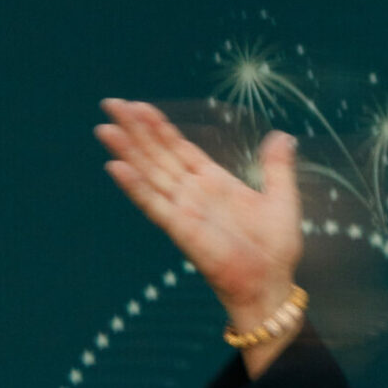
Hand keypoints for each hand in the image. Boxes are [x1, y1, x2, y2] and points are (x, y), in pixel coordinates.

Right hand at [96, 99, 303, 369]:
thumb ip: (277, 166)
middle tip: (110, 103)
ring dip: (128, 151)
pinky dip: (135, 186)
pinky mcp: (182, 229)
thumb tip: (282, 135)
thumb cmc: (275, 248)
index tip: (137, 105)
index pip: (178, 148)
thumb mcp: (282, 198)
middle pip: (157, 154)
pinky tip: (116, 168)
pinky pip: (154, 204)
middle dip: (135, 129)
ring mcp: (184, 210)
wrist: (272, 283)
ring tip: (105, 128)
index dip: (158, 127)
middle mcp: (193, 193)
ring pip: (150, 174)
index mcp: (213, 182)